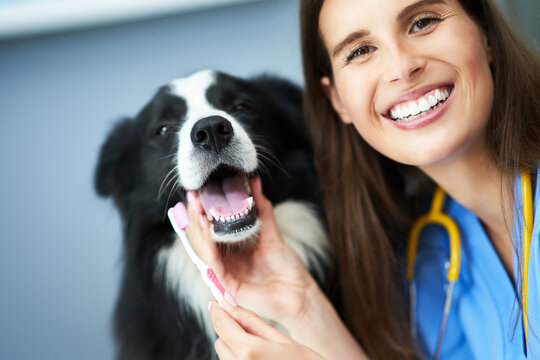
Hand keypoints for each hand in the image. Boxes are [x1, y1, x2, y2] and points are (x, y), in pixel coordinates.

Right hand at [185, 177, 316, 325]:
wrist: (298, 290)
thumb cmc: (286, 266)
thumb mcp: (271, 232)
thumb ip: (262, 209)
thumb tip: (255, 182)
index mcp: (232, 251)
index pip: (211, 229)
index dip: (203, 211)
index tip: (200, 192)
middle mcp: (225, 262)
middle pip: (203, 238)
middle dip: (196, 216)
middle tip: (193, 196)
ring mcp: (225, 273)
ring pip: (205, 249)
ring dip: (199, 229)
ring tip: (198, 210)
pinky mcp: (228, 284)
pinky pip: (214, 263)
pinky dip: (209, 246)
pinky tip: (207, 230)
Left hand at [209, 299, 325, 359]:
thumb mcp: (282, 339)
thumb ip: (252, 321)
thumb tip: (229, 305)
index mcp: (249, 351)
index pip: (222, 325)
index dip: (218, 311)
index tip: (217, 303)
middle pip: (220, 342)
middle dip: (231, 332)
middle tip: (254, 331)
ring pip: (224, 356)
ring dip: (235, 348)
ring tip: (262, 350)